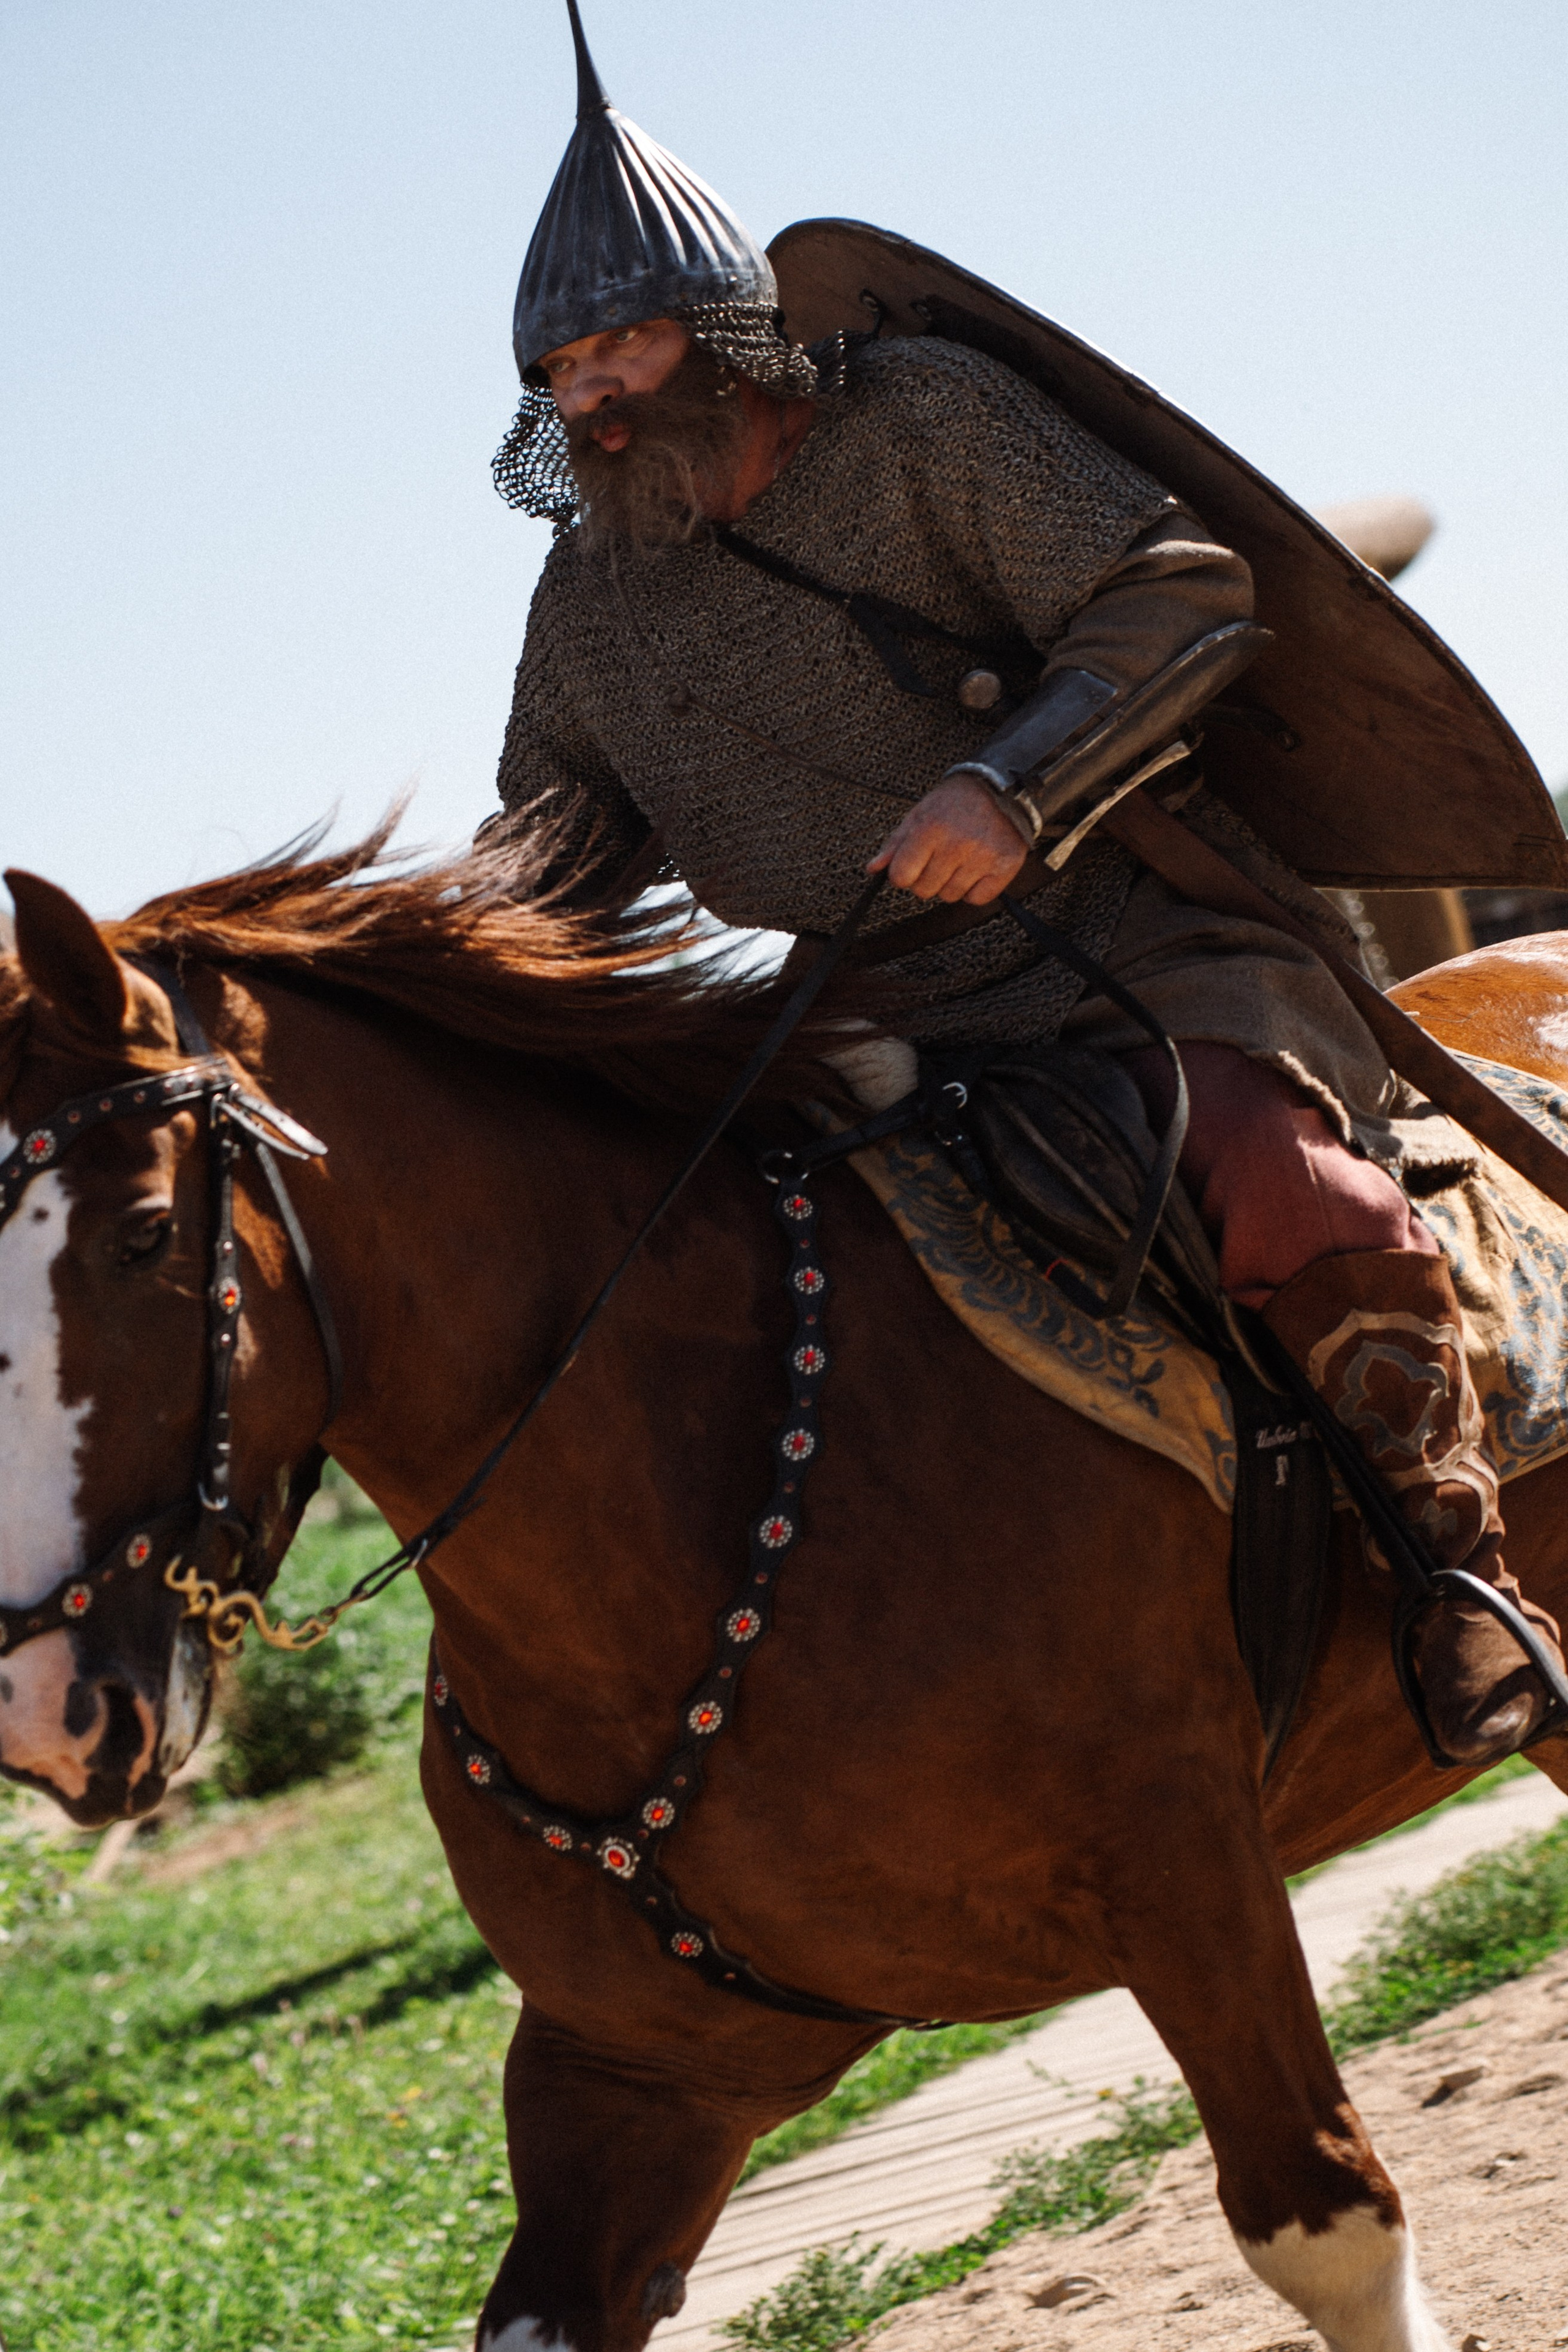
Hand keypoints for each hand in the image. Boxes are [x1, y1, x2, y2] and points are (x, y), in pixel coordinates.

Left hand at [867, 776, 1028, 904]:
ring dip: (950, 884)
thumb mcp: (919, 814)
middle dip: (926, 879)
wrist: (999, 788)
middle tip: (938, 859)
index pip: (901, 876)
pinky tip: (976, 868)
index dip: (902, 874)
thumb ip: (896, 843)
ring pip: (950, 896)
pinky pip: (976, 899)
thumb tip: (873, 869)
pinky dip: (974, 889)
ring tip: (959, 860)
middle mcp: (956, 844)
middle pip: (924, 890)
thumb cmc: (956, 802)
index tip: (910, 867)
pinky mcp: (1004, 867)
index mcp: (930, 828)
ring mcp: (982, 857)